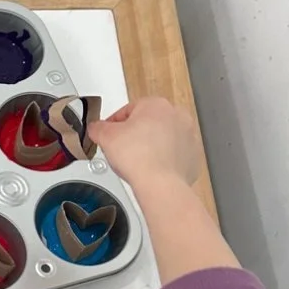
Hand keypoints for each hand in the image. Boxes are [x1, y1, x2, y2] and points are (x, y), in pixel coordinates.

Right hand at [92, 98, 236, 280]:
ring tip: (137, 160)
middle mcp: (176, 116)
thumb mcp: (106, 137)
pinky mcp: (193, 154)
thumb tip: (96, 128)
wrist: (160, 184)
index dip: (115, 123)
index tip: (109, 134)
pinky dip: (164, 159)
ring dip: (151, 145)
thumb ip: (97, 128)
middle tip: (123, 148)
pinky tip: (152, 168)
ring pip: (163, 137)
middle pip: (149, 122)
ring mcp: (188, 135)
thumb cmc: (139, 157)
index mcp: (155, 104)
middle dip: (135, 133)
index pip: (128, 109)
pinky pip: (174, 154)